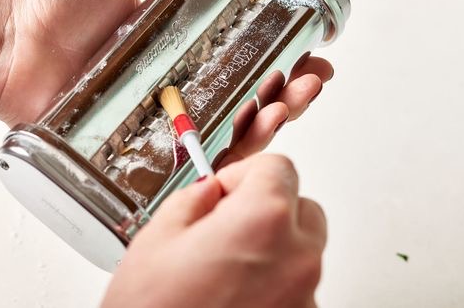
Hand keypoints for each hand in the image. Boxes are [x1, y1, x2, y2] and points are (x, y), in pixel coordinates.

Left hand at [0, 0, 332, 139]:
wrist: (7, 44)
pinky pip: (187, 157)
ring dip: (269, 120)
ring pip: (228, 127)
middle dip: (290, 89)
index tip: (312, 43)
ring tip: (291, 104)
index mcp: (180, 38)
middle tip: (311, 80)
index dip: (283, 50)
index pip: (246, 48)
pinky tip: (252, 144)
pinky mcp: (139, 144)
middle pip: (248, 92)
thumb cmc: (53, 3)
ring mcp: (160, 114)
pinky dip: (224, 156)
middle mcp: (177, 79)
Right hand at [101, 154, 326, 307]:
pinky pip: (297, 290)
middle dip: (266, 210)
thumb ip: (194, 199)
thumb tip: (209, 192)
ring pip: (301, 251)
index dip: (245, 174)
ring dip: (273, 249)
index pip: (279, 167)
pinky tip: (234, 297)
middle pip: (301, 209)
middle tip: (225, 226)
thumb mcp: (158, 237)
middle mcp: (297, 257)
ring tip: (224, 270)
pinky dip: (274, 287)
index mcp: (263, 219)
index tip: (226, 190)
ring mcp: (305, 296)